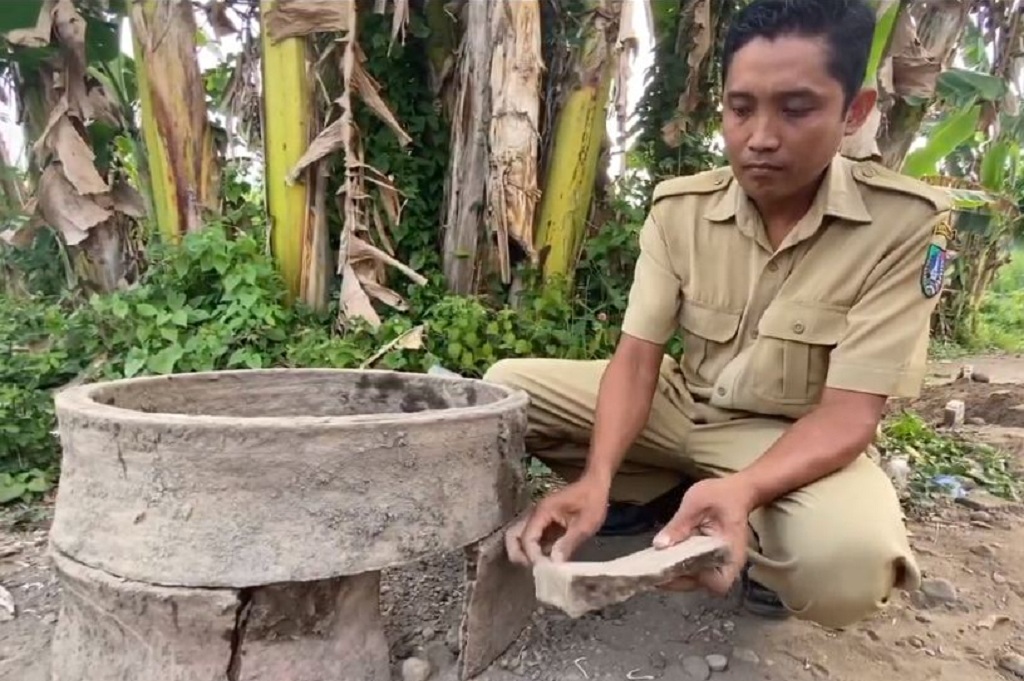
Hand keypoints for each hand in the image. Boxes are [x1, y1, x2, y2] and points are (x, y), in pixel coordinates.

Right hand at [505, 476, 609, 565]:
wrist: (595, 485)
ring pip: (518, 537)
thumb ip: (568, 543)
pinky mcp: (543, 523)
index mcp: (543, 511)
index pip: (527, 537)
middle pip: (513, 536)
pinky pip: (531, 538)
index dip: (532, 556)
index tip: (544, 570)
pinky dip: (534, 550)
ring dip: (525, 553)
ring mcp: (537, 518)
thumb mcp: (585, 524)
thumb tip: (554, 563)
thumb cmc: (592, 501)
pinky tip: (548, 559)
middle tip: (535, 568)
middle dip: (519, 555)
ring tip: (541, 566)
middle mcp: (535, 514)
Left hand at [651, 475, 756, 595]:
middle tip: (652, 572)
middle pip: (705, 585)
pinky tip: (664, 558)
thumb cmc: (720, 494)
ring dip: (678, 576)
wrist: (737, 491)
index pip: (717, 582)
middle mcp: (729, 563)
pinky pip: (697, 571)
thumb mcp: (696, 502)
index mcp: (730, 551)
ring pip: (699, 581)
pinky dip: (681, 568)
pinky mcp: (713, 559)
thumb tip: (659, 545)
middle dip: (678, 581)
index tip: (671, 569)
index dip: (695, 580)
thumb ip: (678, 525)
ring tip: (654, 567)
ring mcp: (722, 563)